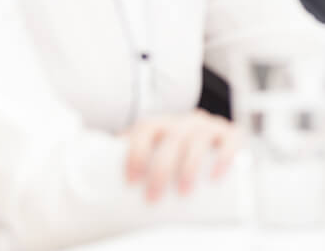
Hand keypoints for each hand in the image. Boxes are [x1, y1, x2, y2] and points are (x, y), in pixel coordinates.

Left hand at [122, 110, 240, 202]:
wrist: (210, 151)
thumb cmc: (171, 164)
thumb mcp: (149, 166)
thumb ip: (126, 176)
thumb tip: (92, 203)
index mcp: (161, 125)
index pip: (145, 129)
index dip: (136, 152)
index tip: (131, 181)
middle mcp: (185, 121)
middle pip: (172, 138)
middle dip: (161, 168)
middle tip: (153, 198)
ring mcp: (209, 126)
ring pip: (199, 138)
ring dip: (190, 165)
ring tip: (183, 191)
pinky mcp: (231, 135)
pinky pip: (231, 140)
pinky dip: (225, 156)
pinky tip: (217, 175)